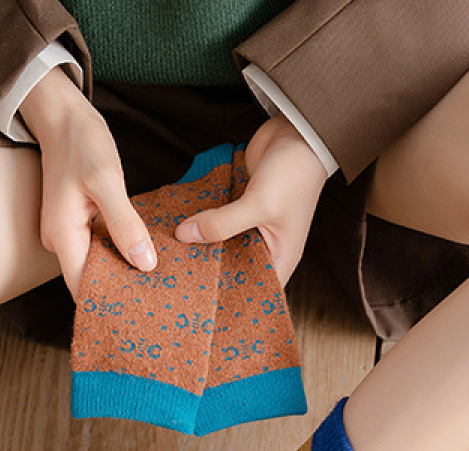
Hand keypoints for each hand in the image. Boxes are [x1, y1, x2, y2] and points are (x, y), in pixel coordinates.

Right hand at [19, 69, 155, 298]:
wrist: (62, 115)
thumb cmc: (81, 143)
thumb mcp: (106, 181)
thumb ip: (124, 223)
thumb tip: (144, 264)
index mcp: (63, 235)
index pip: (83, 287)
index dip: (108, 305)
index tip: (139, 318)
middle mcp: (61, 240)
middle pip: (91, 281)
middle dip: (120, 293)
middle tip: (158, 308)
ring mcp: (69, 232)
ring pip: (98, 265)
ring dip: (123, 274)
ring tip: (158, 289)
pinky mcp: (80, 223)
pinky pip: (101, 248)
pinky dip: (121, 254)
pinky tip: (146, 260)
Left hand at [173, 113, 327, 281]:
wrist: (298, 134)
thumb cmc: (293, 176)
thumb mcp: (259, 205)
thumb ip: (221, 223)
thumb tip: (184, 235)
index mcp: (280, 258)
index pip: (254, 289)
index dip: (230, 297)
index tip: (200, 300)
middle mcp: (265, 247)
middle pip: (232, 266)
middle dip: (208, 268)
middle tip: (176, 276)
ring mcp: (250, 226)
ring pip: (221, 242)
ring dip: (200, 243)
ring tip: (170, 254)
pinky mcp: (238, 206)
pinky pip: (215, 219)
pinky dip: (200, 221)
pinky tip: (177, 225)